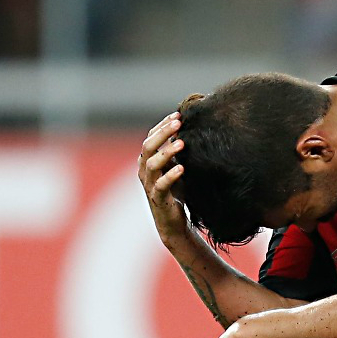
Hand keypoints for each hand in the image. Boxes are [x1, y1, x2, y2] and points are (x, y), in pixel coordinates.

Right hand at [138, 112, 187, 245]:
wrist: (173, 223)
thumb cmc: (176, 193)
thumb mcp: (176, 168)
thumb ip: (178, 152)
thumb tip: (192, 130)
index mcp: (147, 160)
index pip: (151, 137)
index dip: (162, 125)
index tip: (178, 114)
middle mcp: (144, 170)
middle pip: (148, 146)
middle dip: (163, 132)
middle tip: (178, 122)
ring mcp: (149, 184)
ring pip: (152, 163)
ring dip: (167, 151)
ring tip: (182, 143)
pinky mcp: (157, 199)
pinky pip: (161, 184)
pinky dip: (171, 175)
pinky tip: (182, 168)